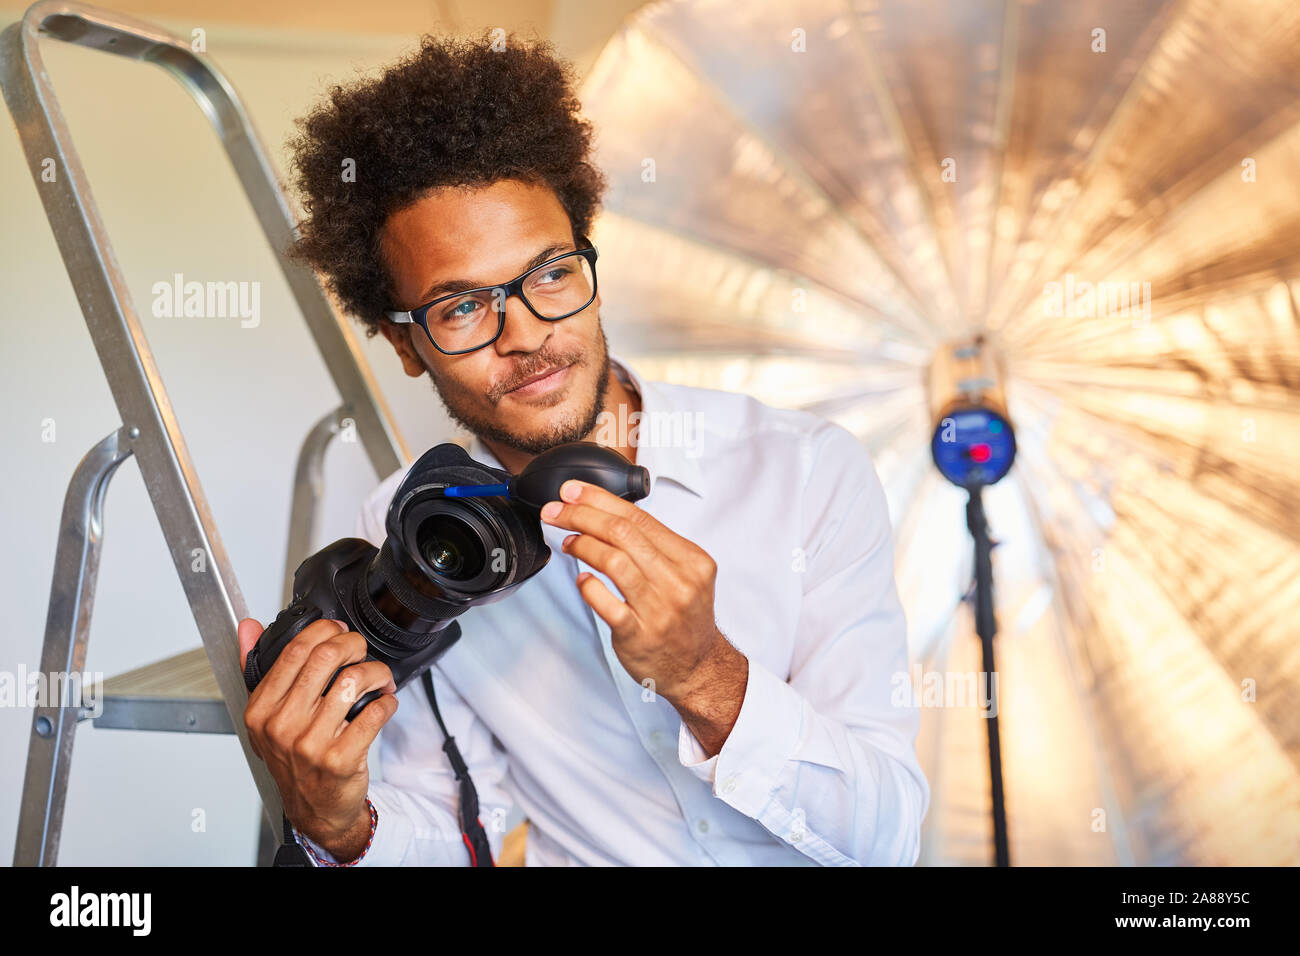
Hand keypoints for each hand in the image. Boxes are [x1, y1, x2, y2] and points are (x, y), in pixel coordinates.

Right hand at [239, 617, 396, 860]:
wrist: (314, 808)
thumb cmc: (293, 759)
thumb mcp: (266, 717)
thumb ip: (256, 668)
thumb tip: (248, 628)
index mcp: (261, 711)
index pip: (293, 652)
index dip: (323, 630)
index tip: (337, 629)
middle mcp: (282, 726)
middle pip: (325, 658)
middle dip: (353, 643)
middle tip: (361, 649)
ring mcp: (311, 744)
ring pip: (353, 681)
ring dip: (376, 672)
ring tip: (379, 678)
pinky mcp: (341, 758)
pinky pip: (375, 712)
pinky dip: (387, 701)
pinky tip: (384, 702)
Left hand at [540, 479, 734, 704]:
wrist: (699, 668)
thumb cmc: (685, 619)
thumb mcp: (687, 574)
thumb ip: (655, 547)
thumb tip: (606, 513)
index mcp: (691, 560)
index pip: (640, 517)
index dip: (600, 499)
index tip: (572, 492)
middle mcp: (678, 582)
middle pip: (623, 533)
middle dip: (582, 515)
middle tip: (557, 510)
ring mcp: (659, 609)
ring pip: (613, 560)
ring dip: (582, 544)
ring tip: (568, 542)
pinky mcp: (637, 634)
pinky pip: (604, 601)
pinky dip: (587, 585)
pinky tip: (582, 578)